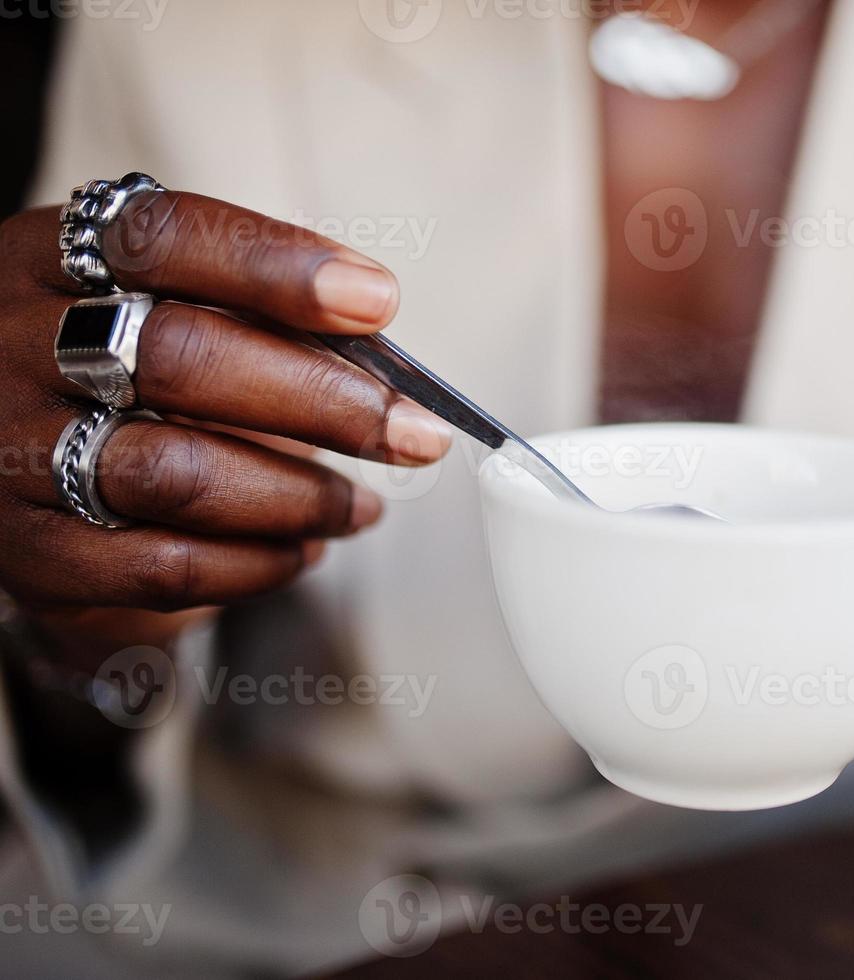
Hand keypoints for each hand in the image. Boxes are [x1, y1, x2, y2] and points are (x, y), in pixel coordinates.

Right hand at [0, 190, 453, 651]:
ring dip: (300, 495)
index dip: (278, 266)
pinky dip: (257, 562)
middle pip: (182, 359)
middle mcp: (14, 345)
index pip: (163, 238)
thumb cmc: (111, 366)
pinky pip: (163, 565)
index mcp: (54, 258)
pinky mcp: (32, 552)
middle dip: (324, 401)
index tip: (378, 301)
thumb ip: (251, 310)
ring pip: (177, 472)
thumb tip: (379, 342)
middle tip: (414, 432)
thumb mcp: (152, 301)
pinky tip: (303, 547)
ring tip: (362, 504)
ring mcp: (12, 451)